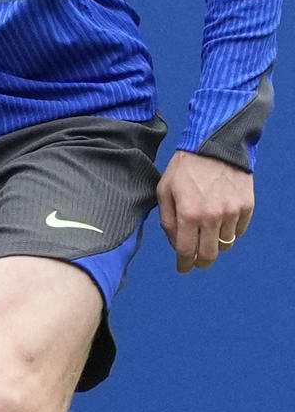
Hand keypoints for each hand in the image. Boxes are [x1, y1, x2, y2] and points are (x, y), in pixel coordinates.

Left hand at [156, 149, 253, 272]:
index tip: (183, 268)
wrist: (214, 144)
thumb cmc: (185, 167)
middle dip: (202, 261)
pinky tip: (222, 219)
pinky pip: (239, 230)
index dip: (184, 265)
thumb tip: (176, 244)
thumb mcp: (165, 190)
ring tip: (208, 231)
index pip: (187, 252)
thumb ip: (167, 220)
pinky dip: (230, 230)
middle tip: (197, 260)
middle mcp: (212, 217)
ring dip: (216, 242)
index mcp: (189, 214)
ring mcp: (232, 212)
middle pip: (210, 255)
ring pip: (226, 243)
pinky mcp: (246, 206)